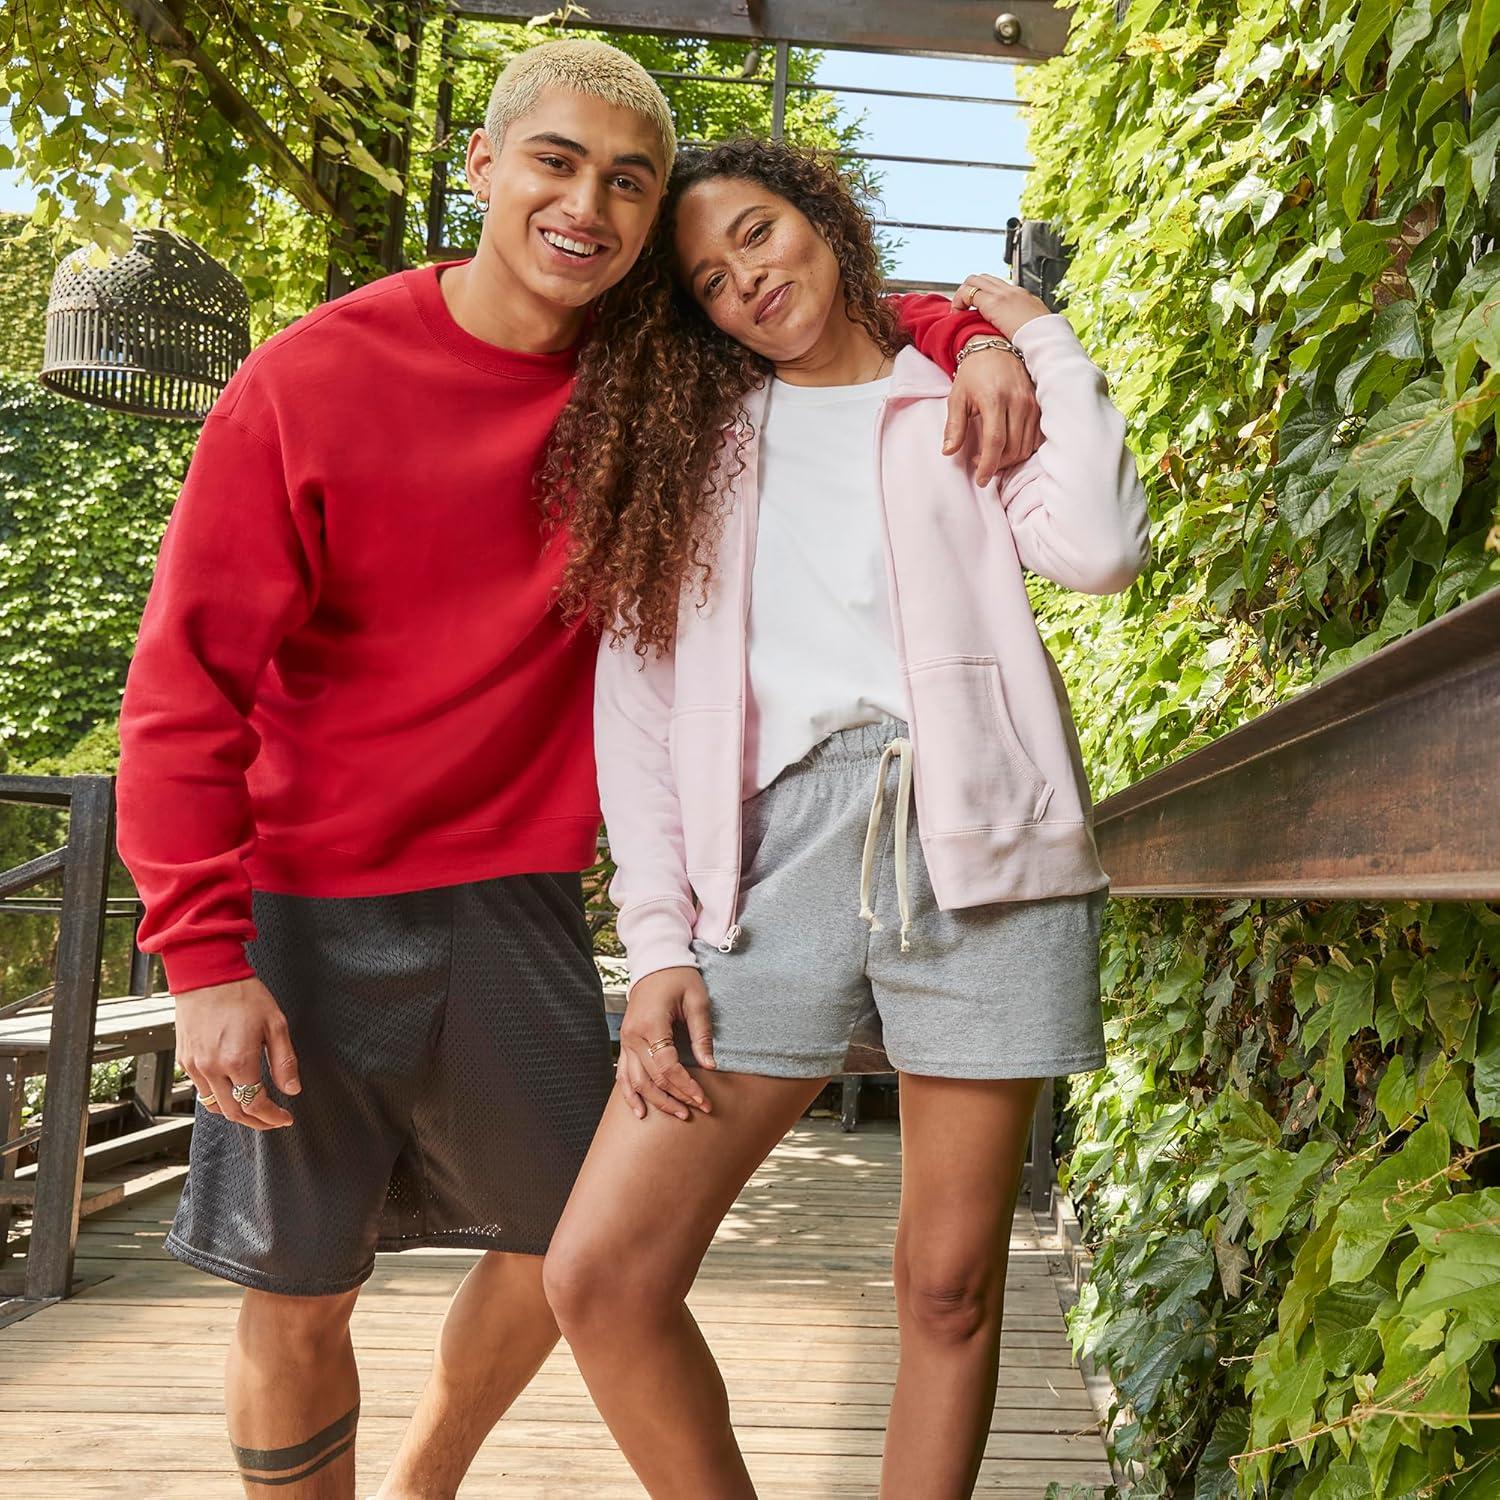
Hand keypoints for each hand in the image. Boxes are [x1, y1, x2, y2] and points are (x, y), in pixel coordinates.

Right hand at [175, 976, 300, 1129]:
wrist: (207, 975)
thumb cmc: (242, 994)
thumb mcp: (275, 1024)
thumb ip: (284, 1061)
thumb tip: (291, 1089)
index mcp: (238, 1061)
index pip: (256, 1105)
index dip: (273, 1117)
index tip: (285, 1118)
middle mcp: (212, 1068)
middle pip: (233, 1113)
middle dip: (256, 1122)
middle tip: (272, 1120)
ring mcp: (194, 1066)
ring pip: (213, 1106)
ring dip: (235, 1113)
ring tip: (254, 1109)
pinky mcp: (184, 1060)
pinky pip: (200, 1090)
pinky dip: (217, 1098)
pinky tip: (232, 1091)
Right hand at [616, 967, 715, 1121]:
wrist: (655, 961)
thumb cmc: (679, 977)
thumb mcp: (697, 1000)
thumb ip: (701, 1034)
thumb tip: (710, 1066)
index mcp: (651, 1024)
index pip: (668, 1066)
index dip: (686, 1086)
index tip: (703, 1099)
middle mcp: (633, 1035)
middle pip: (652, 1078)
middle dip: (676, 1097)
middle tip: (697, 1110)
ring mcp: (626, 1039)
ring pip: (636, 1081)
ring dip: (656, 1101)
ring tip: (676, 1113)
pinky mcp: (625, 1041)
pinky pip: (623, 1074)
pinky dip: (630, 1094)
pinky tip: (639, 1110)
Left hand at [944, 340, 1041, 485]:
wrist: (995, 347)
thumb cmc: (973, 373)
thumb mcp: (957, 397)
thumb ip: (954, 426)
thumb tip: (948, 452)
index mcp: (995, 399)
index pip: (995, 441)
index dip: (988, 464)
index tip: (980, 479)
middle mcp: (1018, 402)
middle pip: (1013, 448)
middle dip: (997, 465)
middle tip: (981, 466)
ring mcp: (1032, 403)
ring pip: (1026, 446)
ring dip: (1009, 460)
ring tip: (992, 458)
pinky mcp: (1039, 405)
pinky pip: (1035, 438)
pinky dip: (1022, 449)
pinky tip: (1008, 448)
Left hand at [950, 272, 1049, 339]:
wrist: (1047, 338)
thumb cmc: (1043, 339)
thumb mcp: (1034, 329)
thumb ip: (1024, 327)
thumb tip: (1018, 337)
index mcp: (1023, 296)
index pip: (997, 286)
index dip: (983, 294)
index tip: (976, 309)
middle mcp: (1011, 290)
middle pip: (983, 278)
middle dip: (969, 290)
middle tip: (963, 308)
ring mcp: (1002, 294)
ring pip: (974, 280)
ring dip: (963, 294)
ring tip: (958, 311)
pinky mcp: (993, 302)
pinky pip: (969, 293)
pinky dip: (959, 301)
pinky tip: (957, 314)